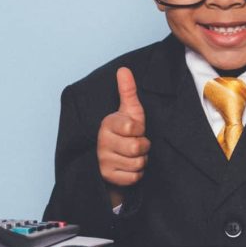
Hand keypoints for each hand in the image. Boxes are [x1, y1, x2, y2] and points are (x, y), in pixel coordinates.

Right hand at [97, 67, 150, 206]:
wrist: (112, 157)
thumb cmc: (125, 131)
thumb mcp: (129, 111)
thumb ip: (127, 91)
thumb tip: (123, 69)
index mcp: (107, 124)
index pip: (132, 128)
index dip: (140, 130)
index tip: (135, 129)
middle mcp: (102, 142)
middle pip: (136, 148)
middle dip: (143, 147)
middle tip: (137, 143)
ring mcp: (103, 160)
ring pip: (137, 164)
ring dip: (140, 161)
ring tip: (133, 155)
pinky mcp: (107, 176)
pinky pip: (133, 177)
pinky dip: (136, 173)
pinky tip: (129, 166)